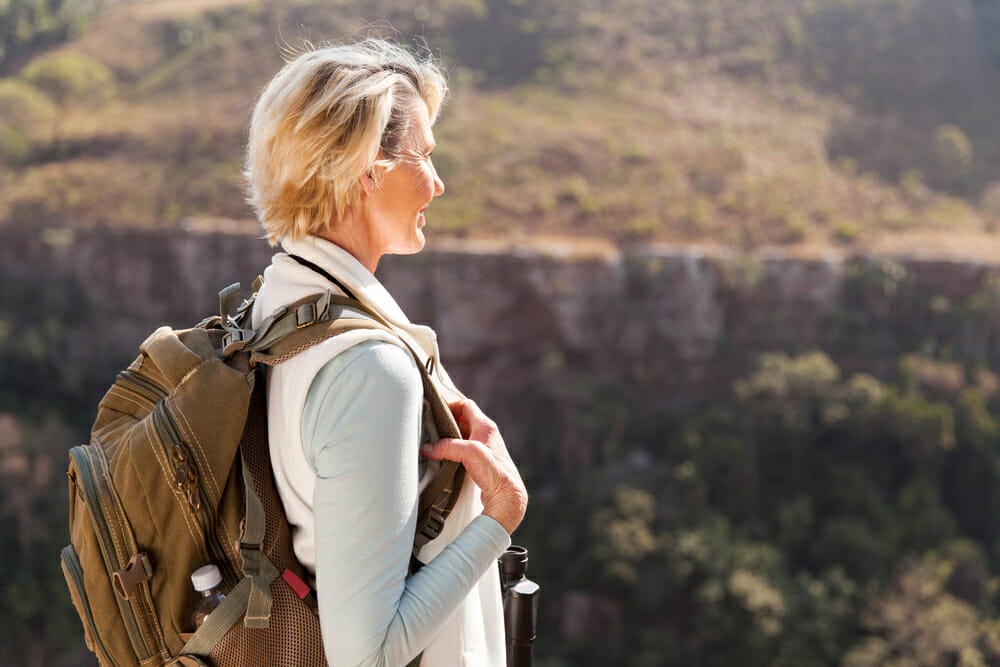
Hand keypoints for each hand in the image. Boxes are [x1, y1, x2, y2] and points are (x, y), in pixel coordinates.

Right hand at [420, 399, 527, 534]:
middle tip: (431, 428)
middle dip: (446, 423)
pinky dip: (451, 452)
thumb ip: (448, 447)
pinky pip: (462, 451)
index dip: (450, 405)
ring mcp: (483, 449)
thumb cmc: (496, 473)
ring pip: (461, 436)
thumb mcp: (470, 452)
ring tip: (433, 442)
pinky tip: (443, 459)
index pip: (465, 405)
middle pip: (461, 420)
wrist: (507, 497)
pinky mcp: (480, 463)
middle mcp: (485, 435)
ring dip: (448, 438)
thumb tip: (428, 448)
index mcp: (485, 426)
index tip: (435, 411)